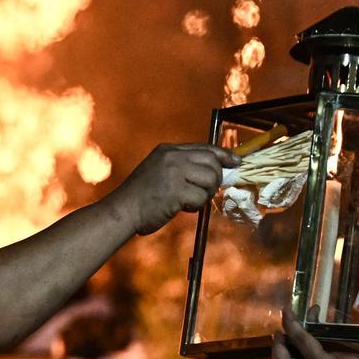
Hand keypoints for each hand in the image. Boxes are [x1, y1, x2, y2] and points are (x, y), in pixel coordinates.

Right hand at [107, 144, 238, 234]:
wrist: (123, 211)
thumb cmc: (142, 197)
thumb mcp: (159, 171)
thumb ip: (182, 168)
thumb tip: (214, 172)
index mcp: (168, 150)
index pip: (204, 148)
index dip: (223, 155)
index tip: (236, 161)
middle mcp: (172, 157)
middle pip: (212, 162)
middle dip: (216, 178)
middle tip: (206, 191)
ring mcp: (174, 172)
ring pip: (210, 179)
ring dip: (205, 194)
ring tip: (189, 201)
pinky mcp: (176, 190)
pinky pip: (201, 198)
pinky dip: (195, 206)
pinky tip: (182, 208)